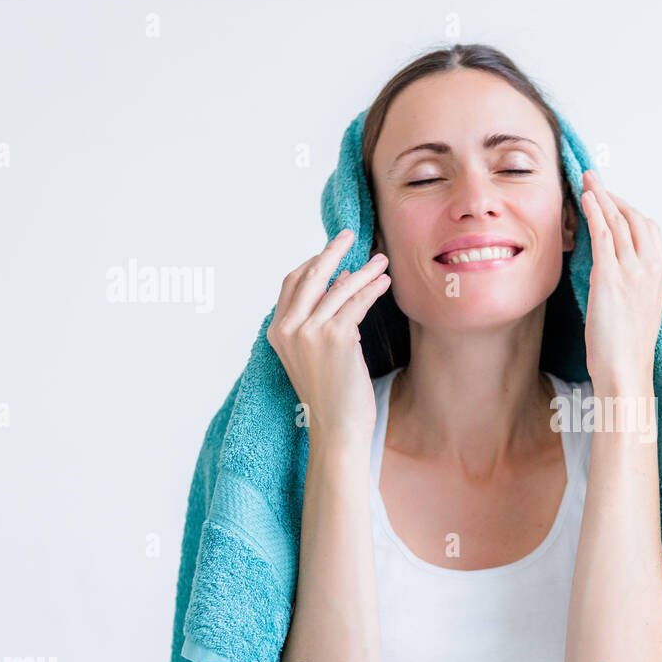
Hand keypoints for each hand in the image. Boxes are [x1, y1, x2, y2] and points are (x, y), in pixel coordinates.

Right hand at [266, 229, 390, 446]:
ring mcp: (309, 332)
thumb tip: (340, 279)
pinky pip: (356, 303)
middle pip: (310, 275)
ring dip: (363, 271)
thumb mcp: (318, 351)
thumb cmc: (331, 393)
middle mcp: (288, 329)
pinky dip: (372, 290)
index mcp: (276, 331)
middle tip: (351, 234)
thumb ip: (321, 317)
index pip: (292, 283)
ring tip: (382, 261)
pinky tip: (384, 283)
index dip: (313, 263)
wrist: (338, 427)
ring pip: (339, 288)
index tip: (334, 252)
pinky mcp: (335, 338)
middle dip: (332, 251)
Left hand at [579, 168, 661, 392]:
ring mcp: (633, 271)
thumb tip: (616, 277)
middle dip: (614, 195)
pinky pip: (604, 234)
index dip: (629, 210)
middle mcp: (652, 268)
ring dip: (602, 195)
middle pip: (635, 218)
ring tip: (587, 179)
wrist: (626, 374)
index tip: (612, 199)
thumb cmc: (627, 352)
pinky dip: (596, 211)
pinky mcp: (611, 277)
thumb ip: (633, 288)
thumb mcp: (638, 312)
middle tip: (595, 180)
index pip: (649, 230)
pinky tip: (586, 198)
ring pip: (619, 221)